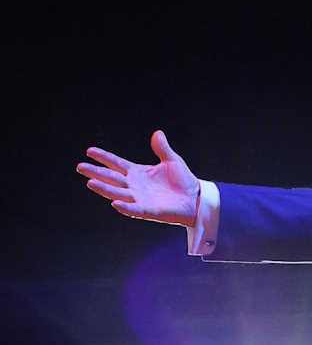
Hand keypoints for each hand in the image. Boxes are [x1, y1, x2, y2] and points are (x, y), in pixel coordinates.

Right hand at [77, 130, 200, 225]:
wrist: (197, 199)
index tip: (89, 151)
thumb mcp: (172, 161)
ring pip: (118, 193)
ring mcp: (140, 198)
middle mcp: (135, 186)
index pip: (116, 164)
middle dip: (96, 172)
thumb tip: (157, 133)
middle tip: (80, 167)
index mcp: (138, 173)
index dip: (104, 157)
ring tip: (90, 182)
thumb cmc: (183, 181)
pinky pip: (134, 209)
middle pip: (111, 178)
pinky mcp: (149, 210)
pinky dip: (125, 207)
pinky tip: (115, 203)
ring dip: (104, 189)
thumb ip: (162, 148)